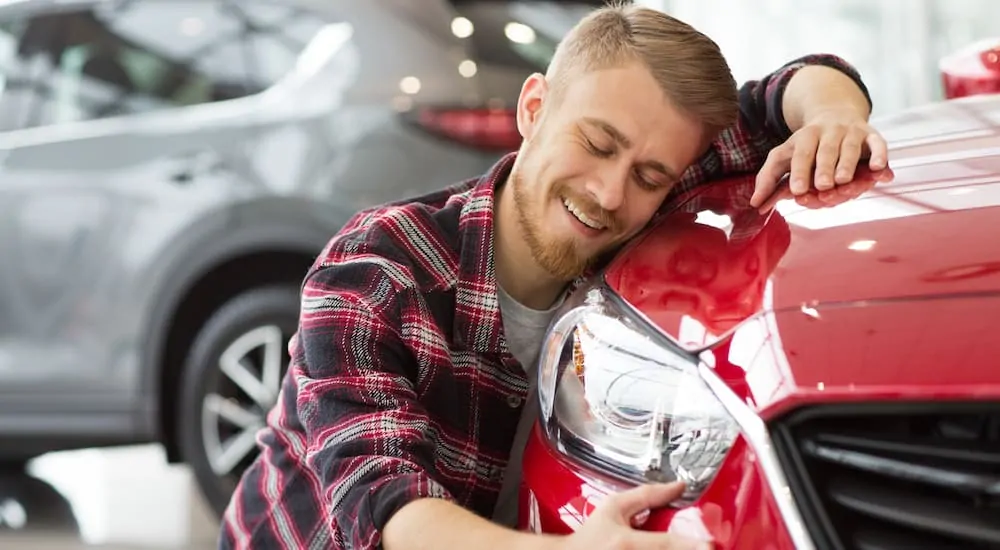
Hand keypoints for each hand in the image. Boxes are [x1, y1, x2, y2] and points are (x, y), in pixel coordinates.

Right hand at [557, 482, 712, 549]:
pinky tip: (674, 549)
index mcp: (626, 542)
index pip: (664, 543)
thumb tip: (677, 486)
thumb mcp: (613, 508)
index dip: (689, 545)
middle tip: (706, 546)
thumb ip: (646, 496)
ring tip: (693, 547)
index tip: (709, 545)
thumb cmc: (591, 536)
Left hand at [751, 109, 894, 212]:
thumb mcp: (784, 156)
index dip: (799, 173)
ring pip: (851, 148)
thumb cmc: (806, 146)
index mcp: (805, 137)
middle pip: (826, 151)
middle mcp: (828, 132)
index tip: (797, 191)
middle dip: (824, 168)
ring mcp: (851, 132)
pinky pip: (878, 144)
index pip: (801, 155)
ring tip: (844, 181)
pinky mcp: (871, 134)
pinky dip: (880, 156)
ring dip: (848, 164)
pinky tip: (879, 170)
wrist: (835, 114)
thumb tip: (755, 204)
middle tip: (822, 186)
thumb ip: (769, 179)